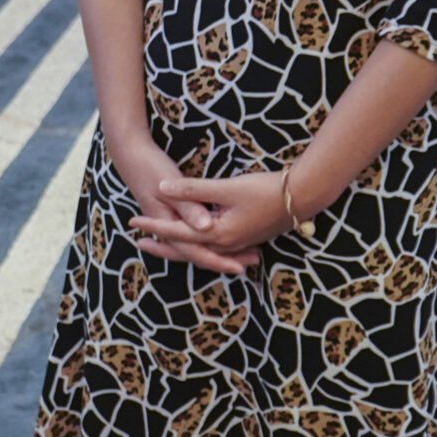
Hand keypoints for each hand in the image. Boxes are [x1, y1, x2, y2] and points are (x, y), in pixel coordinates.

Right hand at [108, 133, 250, 273]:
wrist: (131, 156)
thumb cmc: (151, 168)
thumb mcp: (170, 186)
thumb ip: (188, 208)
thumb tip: (206, 229)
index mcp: (169, 224)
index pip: (195, 251)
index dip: (218, 261)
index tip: (239, 268)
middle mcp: (170, 229)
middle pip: (197, 253)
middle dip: (221, 261)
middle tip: (246, 267)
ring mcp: (171, 222)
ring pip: (196, 245)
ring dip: (217, 252)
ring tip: (241, 256)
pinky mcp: (174, 215)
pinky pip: (193, 235)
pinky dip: (209, 239)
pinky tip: (223, 236)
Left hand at [137, 170, 304, 268]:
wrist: (304, 196)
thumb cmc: (265, 189)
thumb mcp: (226, 187)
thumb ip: (193, 189)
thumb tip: (162, 187)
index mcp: (217, 233)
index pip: (177, 232)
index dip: (154, 226)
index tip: (132, 222)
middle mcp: (226, 243)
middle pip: (186, 249)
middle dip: (162, 245)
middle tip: (139, 241)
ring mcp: (238, 243)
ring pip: (201, 250)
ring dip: (181, 247)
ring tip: (163, 243)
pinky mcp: (247, 237)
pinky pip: (216, 247)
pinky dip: (201, 246)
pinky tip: (199, 241)